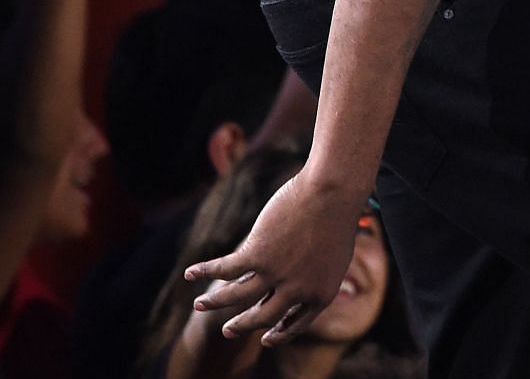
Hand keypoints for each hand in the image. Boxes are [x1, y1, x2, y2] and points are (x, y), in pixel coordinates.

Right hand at [182, 169, 363, 345]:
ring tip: (199, 305)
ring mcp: (275, 275)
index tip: (266, 338)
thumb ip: (315, 273)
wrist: (334, 192)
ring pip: (236, 296)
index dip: (280, 333)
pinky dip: (205, 271)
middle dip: (243, 325)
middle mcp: (296, 291)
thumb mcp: (334, 253)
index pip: (297, 323)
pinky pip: (224, 269)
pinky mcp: (257, 255)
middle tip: (228, 330)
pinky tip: (191, 272)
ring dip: (215, 302)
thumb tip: (295, 279)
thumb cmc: (338, 215)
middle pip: (263, 317)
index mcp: (321, 294)